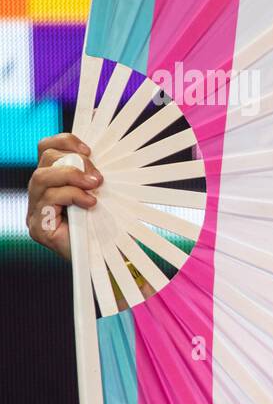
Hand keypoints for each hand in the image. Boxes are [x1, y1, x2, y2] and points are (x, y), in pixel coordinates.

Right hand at [27, 133, 102, 261]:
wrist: (108, 261)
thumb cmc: (106, 226)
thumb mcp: (103, 194)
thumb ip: (94, 174)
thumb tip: (103, 153)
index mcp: (53, 182)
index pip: (46, 149)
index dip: (65, 142)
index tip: (89, 150)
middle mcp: (39, 195)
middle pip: (43, 160)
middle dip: (73, 162)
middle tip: (97, 176)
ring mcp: (35, 212)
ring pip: (41, 177)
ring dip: (71, 177)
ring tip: (95, 186)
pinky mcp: (38, 228)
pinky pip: (48, 200)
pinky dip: (72, 196)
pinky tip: (90, 203)